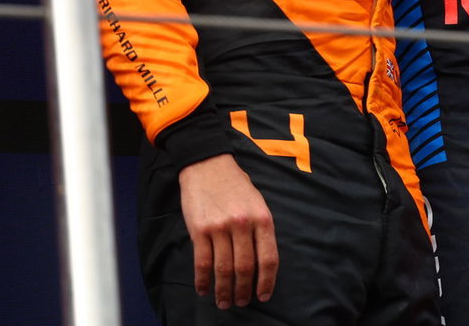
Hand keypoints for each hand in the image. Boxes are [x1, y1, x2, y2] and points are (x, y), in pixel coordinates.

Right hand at [177, 154, 278, 307]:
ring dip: (224, 290)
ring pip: (223, 269)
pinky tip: (204, 290)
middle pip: (245, 268)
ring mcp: (220, 228)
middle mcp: (243, 224)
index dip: (267, 281)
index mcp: (263, 218)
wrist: (209, 165)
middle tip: (241, 303)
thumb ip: (260, 230)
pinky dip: (202, 280)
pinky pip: (202, 263)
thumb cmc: (236, 185)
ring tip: (224, 302)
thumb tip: (261, 262)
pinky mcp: (199, 230)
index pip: (268, 258)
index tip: (263, 295)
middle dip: (244, 290)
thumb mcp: (258, 203)